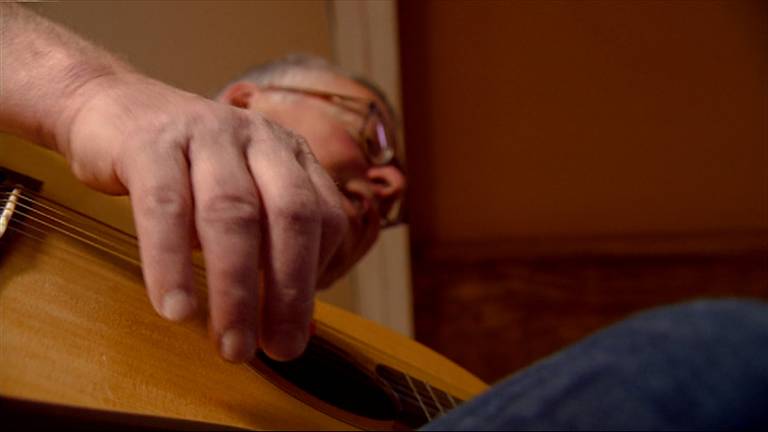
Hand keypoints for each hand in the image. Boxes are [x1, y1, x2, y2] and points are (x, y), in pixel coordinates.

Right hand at [57, 73, 347, 361]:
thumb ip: (267, 253)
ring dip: (236, 287)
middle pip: (290, 215)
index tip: (294, 328)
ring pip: (232, 212)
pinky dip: (172, 262)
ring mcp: (207, 133)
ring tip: (230, 344)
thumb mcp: (238, 201)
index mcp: (290, 155)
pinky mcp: (151, 142)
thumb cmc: (187, 170)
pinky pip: (165, 206)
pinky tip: (175, 308)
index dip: (316, 278)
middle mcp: (258, 138)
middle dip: (289, 290)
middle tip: (278, 349)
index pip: (324, 218)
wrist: (113, 107)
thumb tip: (298, 330)